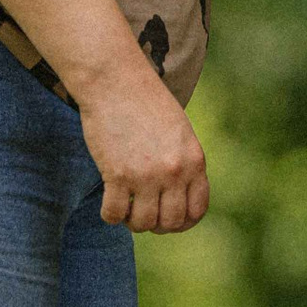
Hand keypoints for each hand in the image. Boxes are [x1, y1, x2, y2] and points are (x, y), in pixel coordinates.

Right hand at [78, 57, 208, 233]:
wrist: (115, 81)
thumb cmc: (145, 102)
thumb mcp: (179, 132)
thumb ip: (183, 162)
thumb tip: (177, 195)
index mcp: (194, 160)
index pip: (197, 209)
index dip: (183, 221)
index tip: (168, 217)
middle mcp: (174, 172)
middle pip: (171, 222)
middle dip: (157, 225)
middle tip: (143, 214)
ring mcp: (146, 175)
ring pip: (144, 223)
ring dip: (133, 222)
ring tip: (126, 209)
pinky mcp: (117, 175)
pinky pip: (115, 215)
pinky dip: (111, 216)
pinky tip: (108, 205)